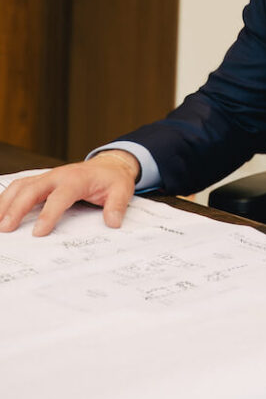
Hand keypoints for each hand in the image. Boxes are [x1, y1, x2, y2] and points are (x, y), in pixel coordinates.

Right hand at [0, 150, 139, 235]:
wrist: (109, 165)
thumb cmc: (112, 179)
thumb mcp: (122, 190)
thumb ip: (116, 206)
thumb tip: (113, 222)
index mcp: (76, 179)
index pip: (59, 197)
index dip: (48, 214)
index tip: (38, 233)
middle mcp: (57, 176)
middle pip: (31, 189)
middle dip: (16, 208)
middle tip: (6, 228)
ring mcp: (47, 177)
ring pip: (21, 186)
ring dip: (6, 202)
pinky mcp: (42, 181)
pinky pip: (20, 186)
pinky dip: (7, 197)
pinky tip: (1, 211)